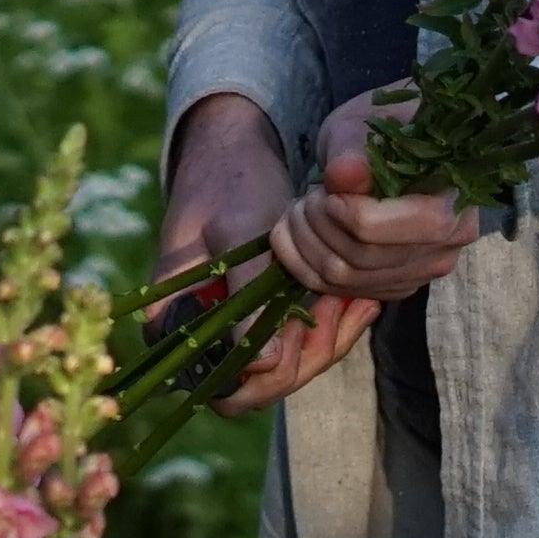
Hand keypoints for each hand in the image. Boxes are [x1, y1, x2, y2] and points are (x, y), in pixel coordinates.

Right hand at [158, 94, 367, 411]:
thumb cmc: (228, 185)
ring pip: (290, 365)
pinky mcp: (267, 315)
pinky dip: (334, 324)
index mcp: (176, 323)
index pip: (222, 385)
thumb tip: (264, 365)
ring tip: (356, 298)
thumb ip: (247, 298)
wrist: (236, 152)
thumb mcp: (237, 234)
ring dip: (327, 338)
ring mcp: (237, 328)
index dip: (266, 373)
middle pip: (261, 384)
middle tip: (339, 304)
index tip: (303, 324)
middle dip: (308, 352)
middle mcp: (204, 337)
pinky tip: (362, 299)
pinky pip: (303, 340)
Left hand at [276, 88, 481, 311]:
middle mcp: (445, 250)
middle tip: (306, 194)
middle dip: (320, 224)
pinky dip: (299, 262)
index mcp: (456, 205)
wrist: (385, 151)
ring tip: (299, 207)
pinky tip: (290, 232)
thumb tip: (343, 175)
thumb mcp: (363, 126)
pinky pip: (332, 290)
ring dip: (305, 241)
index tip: (327, 188)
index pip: (407, 228)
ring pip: (343, 277)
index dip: (355, 214)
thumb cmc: (381, 130)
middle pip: (365, 258)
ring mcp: (416, 275)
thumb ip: (353, 150)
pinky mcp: (387, 288)